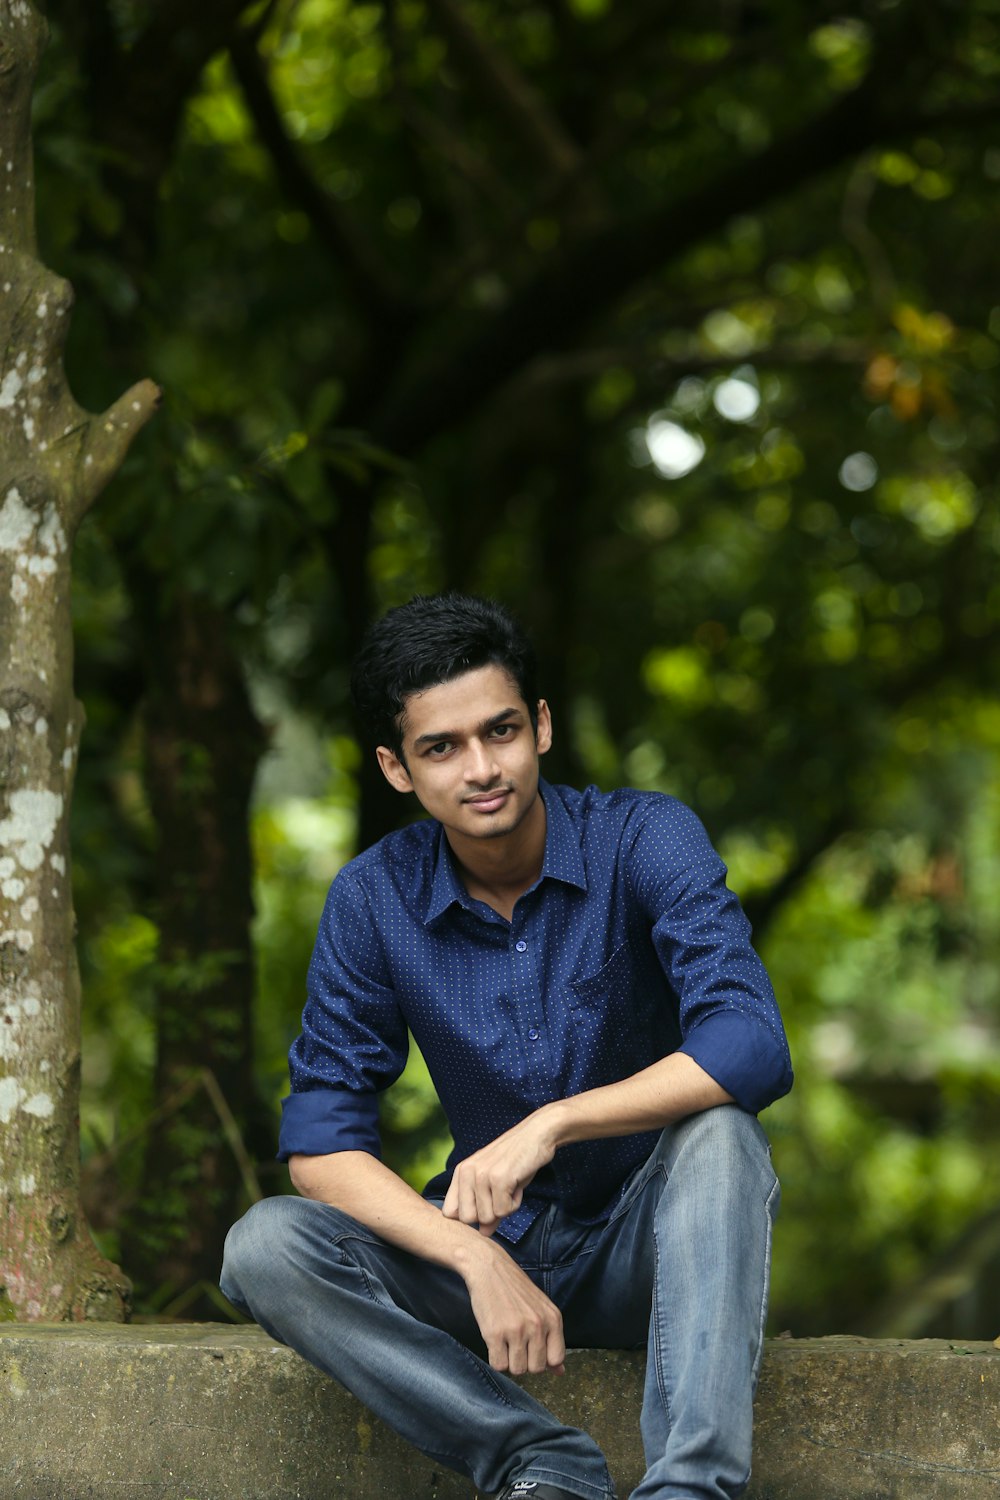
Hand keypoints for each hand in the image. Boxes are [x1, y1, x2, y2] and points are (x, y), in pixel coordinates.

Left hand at [442, 1109, 557, 1235]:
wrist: (537, 1134)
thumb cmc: (516, 1159)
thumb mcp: (494, 1182)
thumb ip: (485, 1207)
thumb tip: (484, 1233)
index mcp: (461, 1172)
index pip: (450, 1212)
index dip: (469, 1216)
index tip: (485, 1207)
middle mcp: (467, 1172)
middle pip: (468, 1219)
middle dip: (488, 1215)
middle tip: (501, 1196)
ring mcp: (482, 1175)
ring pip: (487, 1218)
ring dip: (504, 1208)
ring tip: (511, 1187)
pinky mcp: (499, 1179)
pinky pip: (503, 1211)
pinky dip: (515, 1203)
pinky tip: (518, 1185)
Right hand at [461, 1237, 564, 1375]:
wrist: (488, 1267)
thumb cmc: (515, 1289)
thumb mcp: (541, 1308)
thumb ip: (552, 1339)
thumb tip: (560, 1372)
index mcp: (553, 1318)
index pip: (556, 1359)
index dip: (543, 1359)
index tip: (532, 1349)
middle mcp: (538, 1325)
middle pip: (536, 1368)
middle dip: (525, 1361)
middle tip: (515, 1343)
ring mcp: (517, 1330)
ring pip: (517, 1370)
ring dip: (509, 1361)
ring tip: (505, 1341)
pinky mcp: (495, 1334)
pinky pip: (498, 1365)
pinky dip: (495, 1359)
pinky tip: (494, 1342)